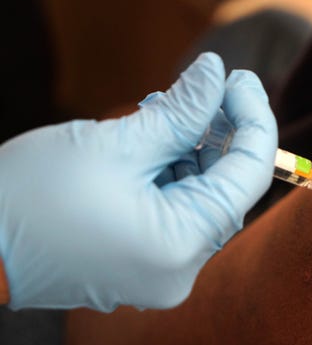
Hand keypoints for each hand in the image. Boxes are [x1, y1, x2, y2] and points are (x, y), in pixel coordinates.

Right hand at [0, 53, 277, 310]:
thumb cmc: (26, 199)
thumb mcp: (114, 143)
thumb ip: (179, 111)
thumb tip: (216, 74)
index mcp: (180, 246)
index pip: (248, 175)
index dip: (253, 120)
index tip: (240, 79)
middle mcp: (179, 268)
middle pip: (224, 186)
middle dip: (216, 131)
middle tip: (201, 88)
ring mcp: (160, 269)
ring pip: (198, 195)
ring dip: (189, 148)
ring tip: (162, 109)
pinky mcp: (141, 261)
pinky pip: (173, 209)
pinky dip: (169, 171)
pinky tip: (151, 137)